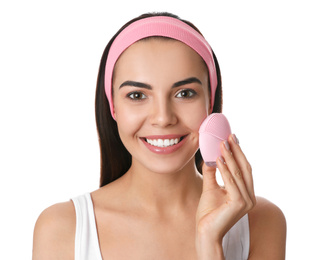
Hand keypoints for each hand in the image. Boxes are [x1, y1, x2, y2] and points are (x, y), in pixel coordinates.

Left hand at [195, 134, 255, 258]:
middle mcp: (250, 196)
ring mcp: (246, 201)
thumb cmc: (208, 212)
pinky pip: (231, 181)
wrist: (205, 231)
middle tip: (229, 137)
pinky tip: (219, 159)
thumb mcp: (210, 187)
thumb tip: (211, 157)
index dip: (238, 153)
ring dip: (230, 157)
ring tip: (222, 144)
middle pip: (244, 168)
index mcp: (245, 193)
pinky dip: (225, 169)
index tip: (231, 139)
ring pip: (238, 173)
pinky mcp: (239, 204)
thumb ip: (212, 173)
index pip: (244, 169)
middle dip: (236, 151)